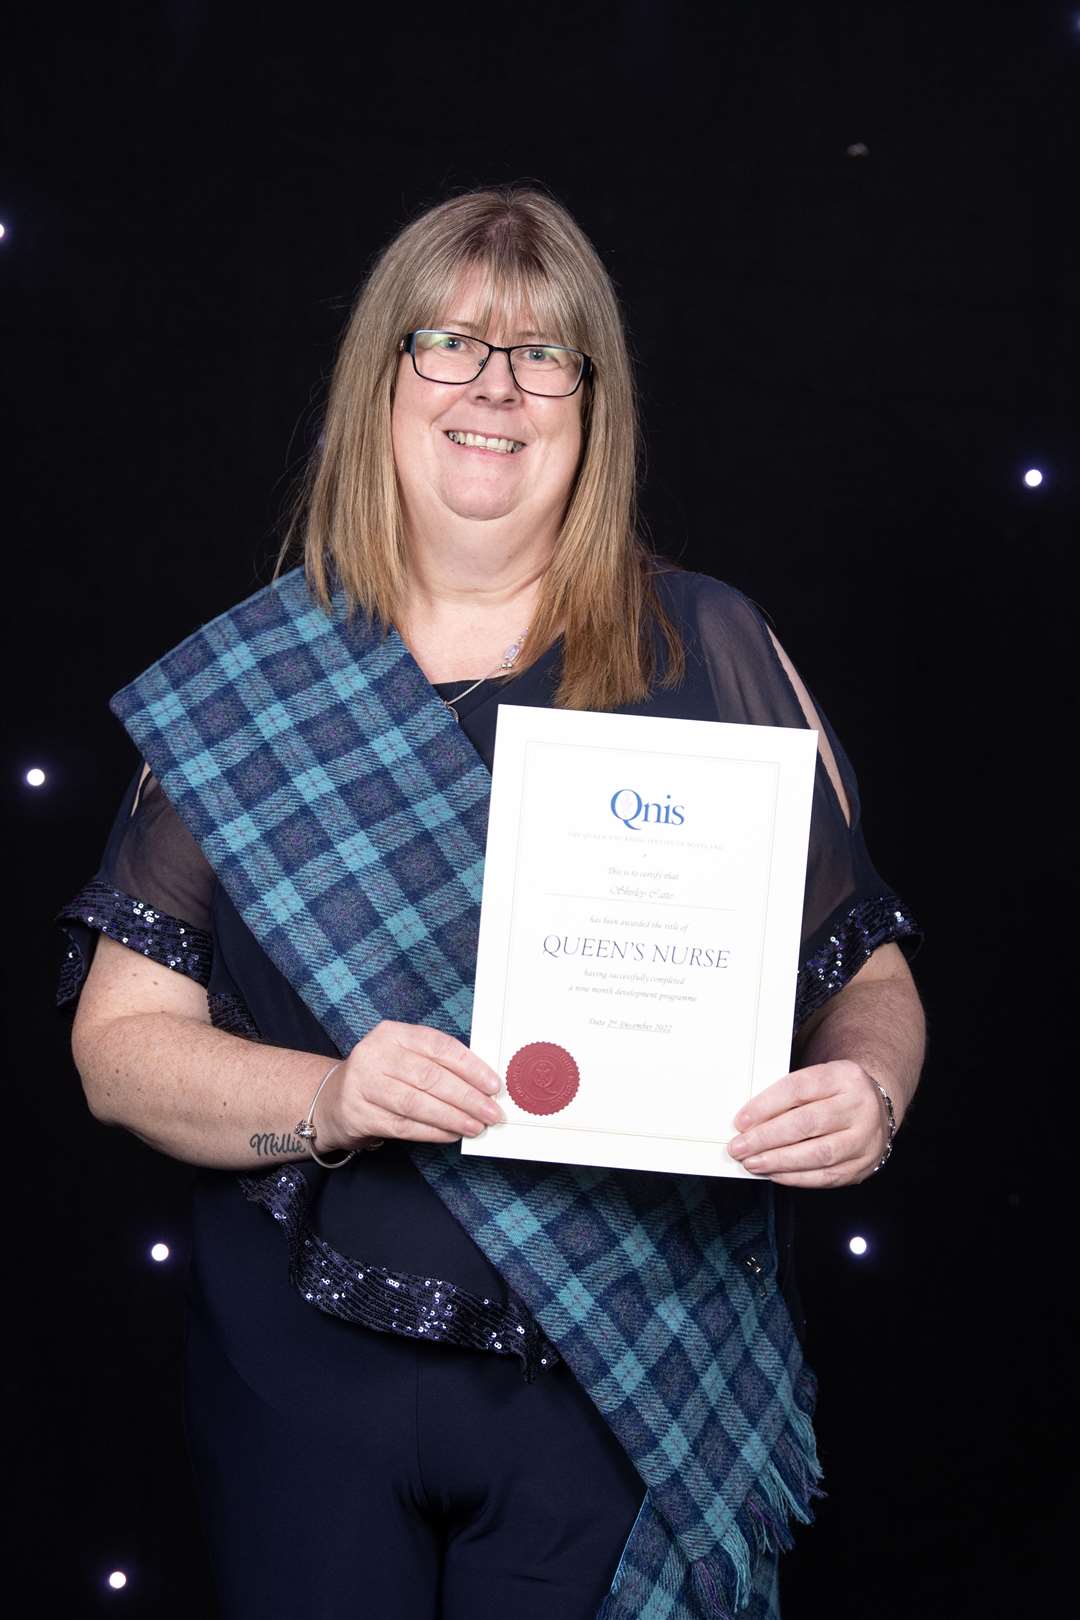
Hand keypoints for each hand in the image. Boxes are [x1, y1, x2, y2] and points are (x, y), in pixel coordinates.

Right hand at [326, 1022, 504, 1146]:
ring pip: (416, 1103)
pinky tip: (450, 1134)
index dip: (470, 1067)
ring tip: (475, 1126)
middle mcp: (374, 1054)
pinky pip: (403, 1125)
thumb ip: (438, 1064)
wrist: (332, 1099)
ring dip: (452, 1117)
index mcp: (392, 1033)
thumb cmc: (382, 1076)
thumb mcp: (404, 1057)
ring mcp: (362, 1084)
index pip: (438, 1046)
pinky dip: (431, 1132)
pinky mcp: (358, 1114)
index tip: (493, 1085)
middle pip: (430, 1077)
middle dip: (466, 1097)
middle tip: (491, 1112)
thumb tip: (483, 1084)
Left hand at [727, 1060, 889, 1187]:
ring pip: (818, 1153)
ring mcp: (865, 1138)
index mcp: (844, 1077)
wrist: (877, 1107)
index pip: (798, 1089)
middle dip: (766, 1138)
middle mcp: (859, 1106)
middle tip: (740, 1146)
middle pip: (807, 1123)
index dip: (765, 1106)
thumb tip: (750, 1121)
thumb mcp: (819, 1080)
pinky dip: (796, 1177)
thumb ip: (788, 1096)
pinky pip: (826, 1175)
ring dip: (779, 1161)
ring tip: (753, 1162)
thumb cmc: (837, 1094)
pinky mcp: (863, 1165)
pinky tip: (776, 1173)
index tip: (742, 1121)